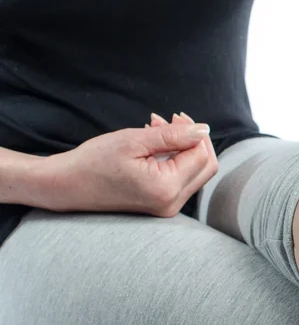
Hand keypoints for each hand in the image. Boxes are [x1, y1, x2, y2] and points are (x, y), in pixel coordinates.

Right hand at [40, 120, 216, 216]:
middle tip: (170, 120)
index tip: (174, 116)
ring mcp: (167, 207)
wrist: (67, 186)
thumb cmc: (94, 161)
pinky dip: (175, 158)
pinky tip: (155, 144)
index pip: (201, 156)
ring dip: (183, 148)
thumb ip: (174, 135)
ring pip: (195, 172)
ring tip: (156, 128)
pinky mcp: (162, 205)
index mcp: (166, 189)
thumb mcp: (135, 141)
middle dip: (193, 140)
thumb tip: (204, 129)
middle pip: (205, 167)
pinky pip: (181, 179)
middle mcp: (171, 203)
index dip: (194, 133)